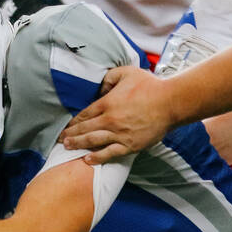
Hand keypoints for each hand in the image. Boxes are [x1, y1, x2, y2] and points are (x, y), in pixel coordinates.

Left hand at [59, 67, 173, 163]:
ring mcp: (120, 134)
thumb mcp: (127, 72)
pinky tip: (87, 160)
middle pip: (84, 129)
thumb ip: (109, 77)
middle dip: (70, 135)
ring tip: (68, 148)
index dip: (73, 121)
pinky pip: (110, 153)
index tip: (65, 126)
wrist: (170, 102)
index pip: (84, 114)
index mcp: (107, 103)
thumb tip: (100, 87)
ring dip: (78, 145)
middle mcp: (110, 120)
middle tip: (60, 139)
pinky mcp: (130, 145)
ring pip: (93, 141)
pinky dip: (97, 157)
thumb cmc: (150, 85)